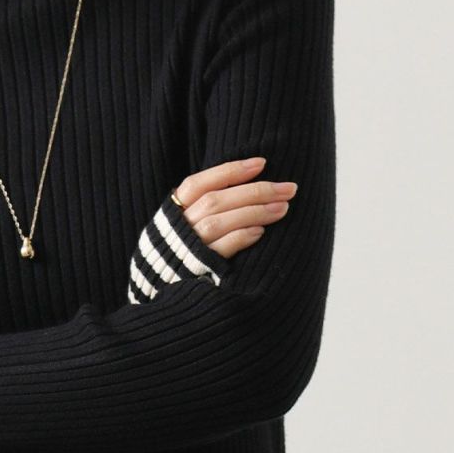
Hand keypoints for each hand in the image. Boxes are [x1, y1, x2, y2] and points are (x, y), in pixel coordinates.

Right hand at [172, 157, 297, 259]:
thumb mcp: (187, 222)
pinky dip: (241, 237)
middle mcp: (178, 226)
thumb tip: (249, 182)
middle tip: (288, 188)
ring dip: (254, 212)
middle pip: (215, 200)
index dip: (229, 171)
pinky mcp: (198, 268)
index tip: (262, 163)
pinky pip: (220, 248)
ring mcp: (187, 246)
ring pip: (219, 222)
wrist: (165, 289)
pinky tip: (261, 231)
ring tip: (283, 208)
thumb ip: (207, 205)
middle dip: (254, 191)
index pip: (199, 183)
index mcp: (174, 209)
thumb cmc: (186, 248)